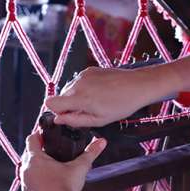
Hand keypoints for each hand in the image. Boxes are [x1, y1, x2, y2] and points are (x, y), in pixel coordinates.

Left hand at [20, 131, 106, 190]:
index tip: (47, 136)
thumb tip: (101, 141)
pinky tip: (46, 184)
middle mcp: (25, 169)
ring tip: (49, 168)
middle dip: (38, 151)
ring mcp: (24, 183)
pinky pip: (28, 184)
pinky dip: (35, 182)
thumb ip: (90, 152)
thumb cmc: (67, 188)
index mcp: (35, 158)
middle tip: (51, 151)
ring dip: (35, 167)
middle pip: (28, 153)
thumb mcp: (80, 167)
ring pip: (27, 169)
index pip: (32, 139)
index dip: (39, 135)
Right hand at [45, 66, 173, 127]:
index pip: (51, 103)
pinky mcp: (89, 70)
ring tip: (96, 101)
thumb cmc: (122, 104)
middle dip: (68, 105)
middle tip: (88, 111)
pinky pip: (78, 82)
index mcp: (80, 98)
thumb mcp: (99, 120)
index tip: (67, 115)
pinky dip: (84, 88)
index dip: (56, 112)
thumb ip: (75, 120)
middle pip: (60, 97)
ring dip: (76, 97)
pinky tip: (99, 92)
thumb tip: (58, 119)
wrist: (138, 85)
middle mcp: (78, 84)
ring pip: (69, 89)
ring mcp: (83, 75)